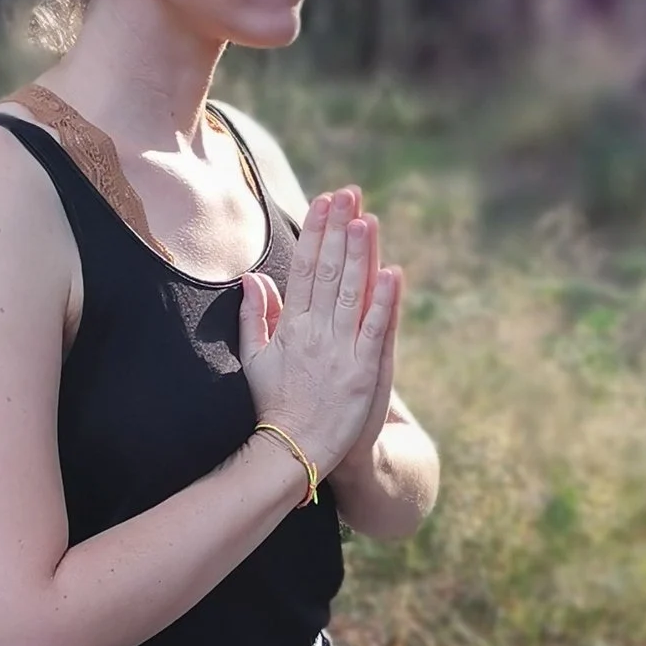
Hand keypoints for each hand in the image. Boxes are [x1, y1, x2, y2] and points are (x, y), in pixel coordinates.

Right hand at [235, 187, 401, 483]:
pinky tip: (392, 272)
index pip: (304, 269)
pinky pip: (375, 330)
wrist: (295, 451)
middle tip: (348, 194)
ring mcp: (341, 352)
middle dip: (338, 230)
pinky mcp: (364, 372)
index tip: (323, 202)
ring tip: (366, 218)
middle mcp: (315, 334)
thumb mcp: (254, 359)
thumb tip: (253, 276)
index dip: (315, 233)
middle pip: (328, 272)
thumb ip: (254, 316)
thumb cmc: (274, 405)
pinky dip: (384, 302)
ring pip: (352, 293)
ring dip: (359, 254)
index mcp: (290, 328)